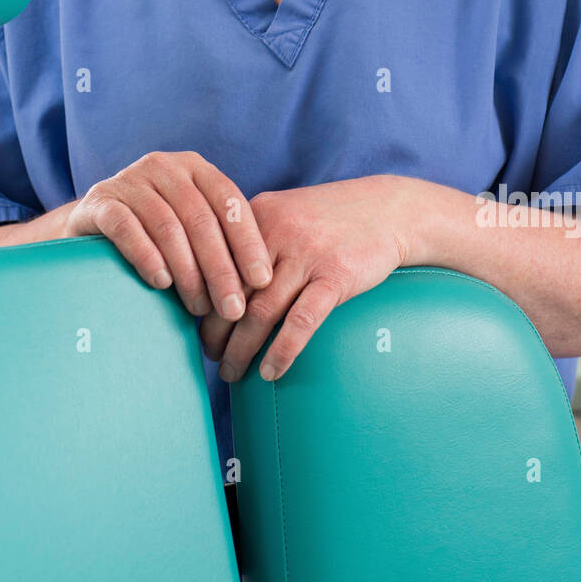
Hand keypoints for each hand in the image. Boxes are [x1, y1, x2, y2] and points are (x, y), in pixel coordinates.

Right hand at [64, 151, 272, 320]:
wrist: (92, 223)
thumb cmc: (155, 232)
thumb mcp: (190, 226)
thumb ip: (219, 240)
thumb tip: (262, 288)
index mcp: (194, 168)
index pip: (229, 201)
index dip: (248, 241)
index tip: (262, 281)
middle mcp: (164, 166)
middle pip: (200, 219)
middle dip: (221, 268)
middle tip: (232, 309)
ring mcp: (129, 180)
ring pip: (167, 226)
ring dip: (187, 271)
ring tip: (198, 307)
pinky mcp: (99, 200)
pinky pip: (127, 228)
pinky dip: (147, 256)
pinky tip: (161, 283)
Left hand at [199, 176, 415, 381]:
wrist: (387, 209)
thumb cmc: (329, 218)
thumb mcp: (283, 213)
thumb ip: (250, 238)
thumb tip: (213, 282)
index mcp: (255, 215)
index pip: (215, 264)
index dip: (200, 300)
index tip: (193, 327)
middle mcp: (276, 232)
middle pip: (232, 291)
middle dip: (215, 331)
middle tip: (210, 356)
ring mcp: (307, 254)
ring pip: (261, 312)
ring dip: (241, 349)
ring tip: (231, 372)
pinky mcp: (336, 275)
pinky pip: (302, 321)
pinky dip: (282, 351)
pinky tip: (270, 371)